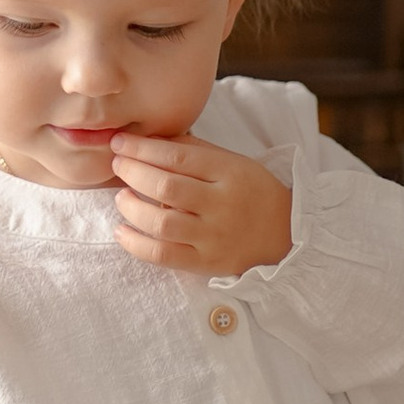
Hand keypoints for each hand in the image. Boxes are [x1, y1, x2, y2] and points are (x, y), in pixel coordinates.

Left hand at [109, 131, 293, 276]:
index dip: (142, 149)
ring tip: (122, 197)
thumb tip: (147, 139)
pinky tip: (122, 231)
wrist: (285, 234)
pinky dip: (135, 244)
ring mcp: (214, 237)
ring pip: (161, 223)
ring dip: (131, 207)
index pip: (177, 157)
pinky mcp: (206, 263)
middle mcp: (222, 205)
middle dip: (132, 173)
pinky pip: (163, 256)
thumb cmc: (251, 192)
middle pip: (165, 188)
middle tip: (118, 165)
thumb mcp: (231, 161)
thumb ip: (192, 150)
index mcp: (230, 173)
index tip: (119, 143)